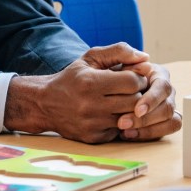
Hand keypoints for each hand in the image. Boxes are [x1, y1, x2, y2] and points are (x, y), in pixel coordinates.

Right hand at [4, 43, 178, 143]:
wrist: (45, 104)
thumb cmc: (73, 77)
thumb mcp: (91, 57)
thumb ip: (119, 52)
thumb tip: (145, 57)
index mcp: (91, 82)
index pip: (132, 82)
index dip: (138, 78)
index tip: (134, 76)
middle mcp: (91, 106)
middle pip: (134, 102)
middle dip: (138, 94)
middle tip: (132, 89)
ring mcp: (92, 125)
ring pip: (129, 118)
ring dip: (131, 109)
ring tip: (123, 100)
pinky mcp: (93, 138)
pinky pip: (119, 131)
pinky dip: (119, 122)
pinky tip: (111, 113)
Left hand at [103, 53, 180, 141]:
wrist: (87, 92)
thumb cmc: (97, 73)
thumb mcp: (101, 59)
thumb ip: (120, 52)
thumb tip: (145, 57)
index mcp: (155, 73)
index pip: (162, 86)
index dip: (151, 99)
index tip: (136, 109)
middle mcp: (163, 90)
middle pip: (167, 106)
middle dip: (147, 118)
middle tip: (122, 123)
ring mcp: (164, 106)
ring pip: (171, 120)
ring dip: (149, 128)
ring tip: (124, 130)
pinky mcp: (161, 122)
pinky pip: (166, 129)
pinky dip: (151, 133)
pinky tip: (129, 134)